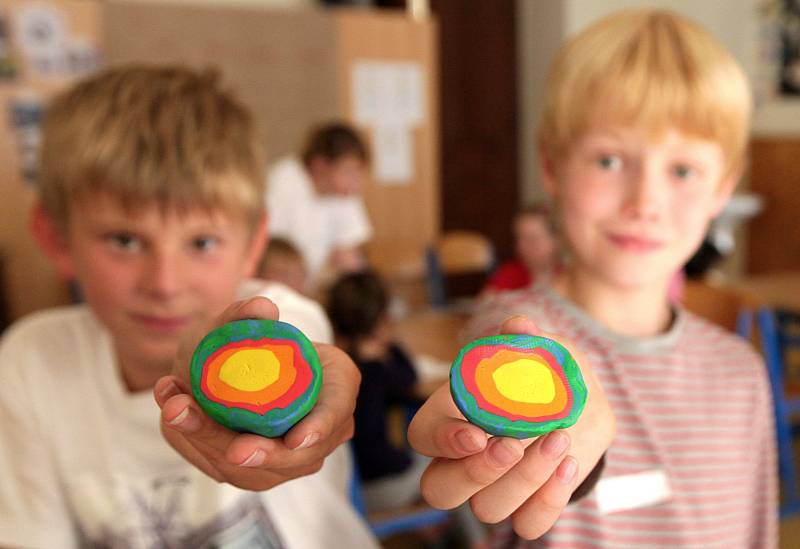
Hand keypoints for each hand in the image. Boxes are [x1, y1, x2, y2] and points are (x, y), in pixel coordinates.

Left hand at [153, 297, 359, 490]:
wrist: (224, 370)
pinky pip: (225, 467)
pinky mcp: (252, 470)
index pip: (335, 410)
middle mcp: (320, 430)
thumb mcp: (243, 322)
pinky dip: (194, 442)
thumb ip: (247, 314)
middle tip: (234, 450)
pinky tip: (172, 410)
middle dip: (261, 454)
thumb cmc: (246, 344)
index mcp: (336, 385)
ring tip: (177, 409)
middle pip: (295, 456)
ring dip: (213, 445)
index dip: (320, 427)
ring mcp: (288, 457)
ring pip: (256, 469)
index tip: (297, 437)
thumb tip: (260, 309)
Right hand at [408, 316, 614, 539]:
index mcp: (452, 416)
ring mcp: (494, 488)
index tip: (476, 434)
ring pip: (487, 508)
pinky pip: (528, 524)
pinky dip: (549, 500)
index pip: (422, 436)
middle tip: (512, 446)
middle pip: (440, 489)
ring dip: (524, 479)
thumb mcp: (539, 351)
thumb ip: (525, 340)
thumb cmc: (545, 373)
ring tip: (559, 441)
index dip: (442, 439)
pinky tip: (570, 464)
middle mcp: (463, 460)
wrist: (580, 405)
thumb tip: (518, 326)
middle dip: (475, 472)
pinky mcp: (527, 506)